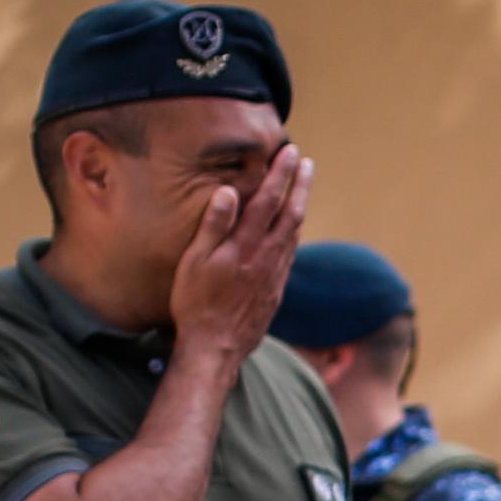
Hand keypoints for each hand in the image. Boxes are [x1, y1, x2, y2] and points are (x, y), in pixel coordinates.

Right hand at [170, 148, 309, 361]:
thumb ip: (213, 226)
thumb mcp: (194, 262)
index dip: (280, 175)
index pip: (268, 201)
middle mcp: (267, 257)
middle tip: (306, 162)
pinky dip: (294, 232)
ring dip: (300, 205)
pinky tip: (294, 226)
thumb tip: (228, 191)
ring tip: (303, 186)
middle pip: (290, 213)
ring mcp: (275, 274)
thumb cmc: (196, 303)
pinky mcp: (277, 288)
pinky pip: (291, 252)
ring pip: (294, 232)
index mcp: (246, 246)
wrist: (218, 347)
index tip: (289, 153)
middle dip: (299, 185)